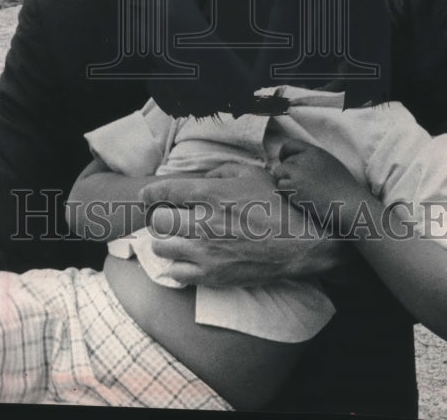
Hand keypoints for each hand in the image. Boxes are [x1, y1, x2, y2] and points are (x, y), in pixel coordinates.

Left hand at [140, 171, 347, 287]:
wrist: (298, 244)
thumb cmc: (276, 205)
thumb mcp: (250, 174)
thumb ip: (220, 170)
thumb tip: (202, 176)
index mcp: (210, 195)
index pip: (164, 192)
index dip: (150, 192)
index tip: (148, 195)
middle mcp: (203, 223)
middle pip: (157, 221)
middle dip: (158, 216)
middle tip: (165, 216)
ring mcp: (206, 253)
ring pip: (161, 247)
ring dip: (164, 240)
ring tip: (174, 238)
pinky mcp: (212, 276)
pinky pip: (175, 274)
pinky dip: (174, 265)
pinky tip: (184, 259)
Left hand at [271, 139, 367, 223]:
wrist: (349, 203)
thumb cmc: (344, 189)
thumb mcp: (330, 164)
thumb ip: (314, 160)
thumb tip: (297, 161)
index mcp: (315, 152)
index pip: (290, 145)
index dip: (285, 154)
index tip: (284, 162)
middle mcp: (305, 159)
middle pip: (284, 163)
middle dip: (287, 174)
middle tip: (299, 187)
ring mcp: (298, 172)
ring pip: (279, 174)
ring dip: (285, 184)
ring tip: (300, 194)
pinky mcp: (294, 186)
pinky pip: (281, 188)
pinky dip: (286, 194)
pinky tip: (300, 200)